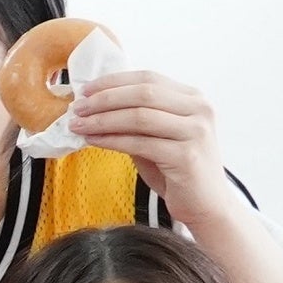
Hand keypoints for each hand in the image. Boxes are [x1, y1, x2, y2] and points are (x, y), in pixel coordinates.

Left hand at [64, 67, 230, 214]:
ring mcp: (195, 131)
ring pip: (139, 116)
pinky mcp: (186, 155)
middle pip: (143, 93)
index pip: (148, 78)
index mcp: (192, 98)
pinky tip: (93, 140)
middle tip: (77, 108)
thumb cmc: (177, 171)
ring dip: (103, 120)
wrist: (205, 205)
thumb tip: (93, 108)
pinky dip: (112, 140)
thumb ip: (134, 120)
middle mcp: (199, 110)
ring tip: (78, 125)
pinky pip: (140, 143)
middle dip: (104, 99)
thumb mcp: (156, 137)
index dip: (113, 82)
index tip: (85, 90)